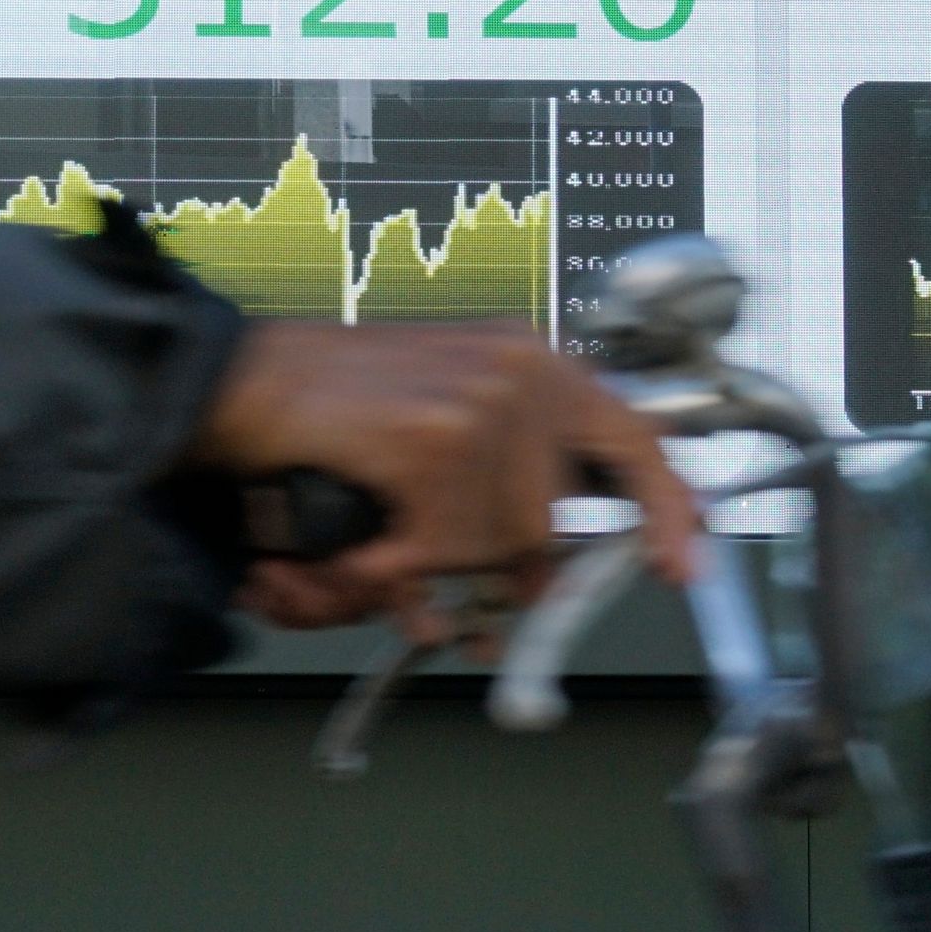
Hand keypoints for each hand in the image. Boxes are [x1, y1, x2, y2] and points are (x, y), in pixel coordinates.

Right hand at [187, 324, 699, 644]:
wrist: (246, 382)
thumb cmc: (338, 411)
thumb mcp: (447, 422)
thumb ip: (510, 480)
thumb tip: (547, 571)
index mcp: (532, 361)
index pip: (634, 436)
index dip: (667, 507)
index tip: (684, 563)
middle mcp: (520, 371)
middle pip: (553, 521)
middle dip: (498, 558)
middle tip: (438, 547)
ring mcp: (481, 402)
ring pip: (501, 544)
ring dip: (436, 556)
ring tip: (386, 520)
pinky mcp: (435, 440)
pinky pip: (445, 547)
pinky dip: (398, 560)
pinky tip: (367, 526)